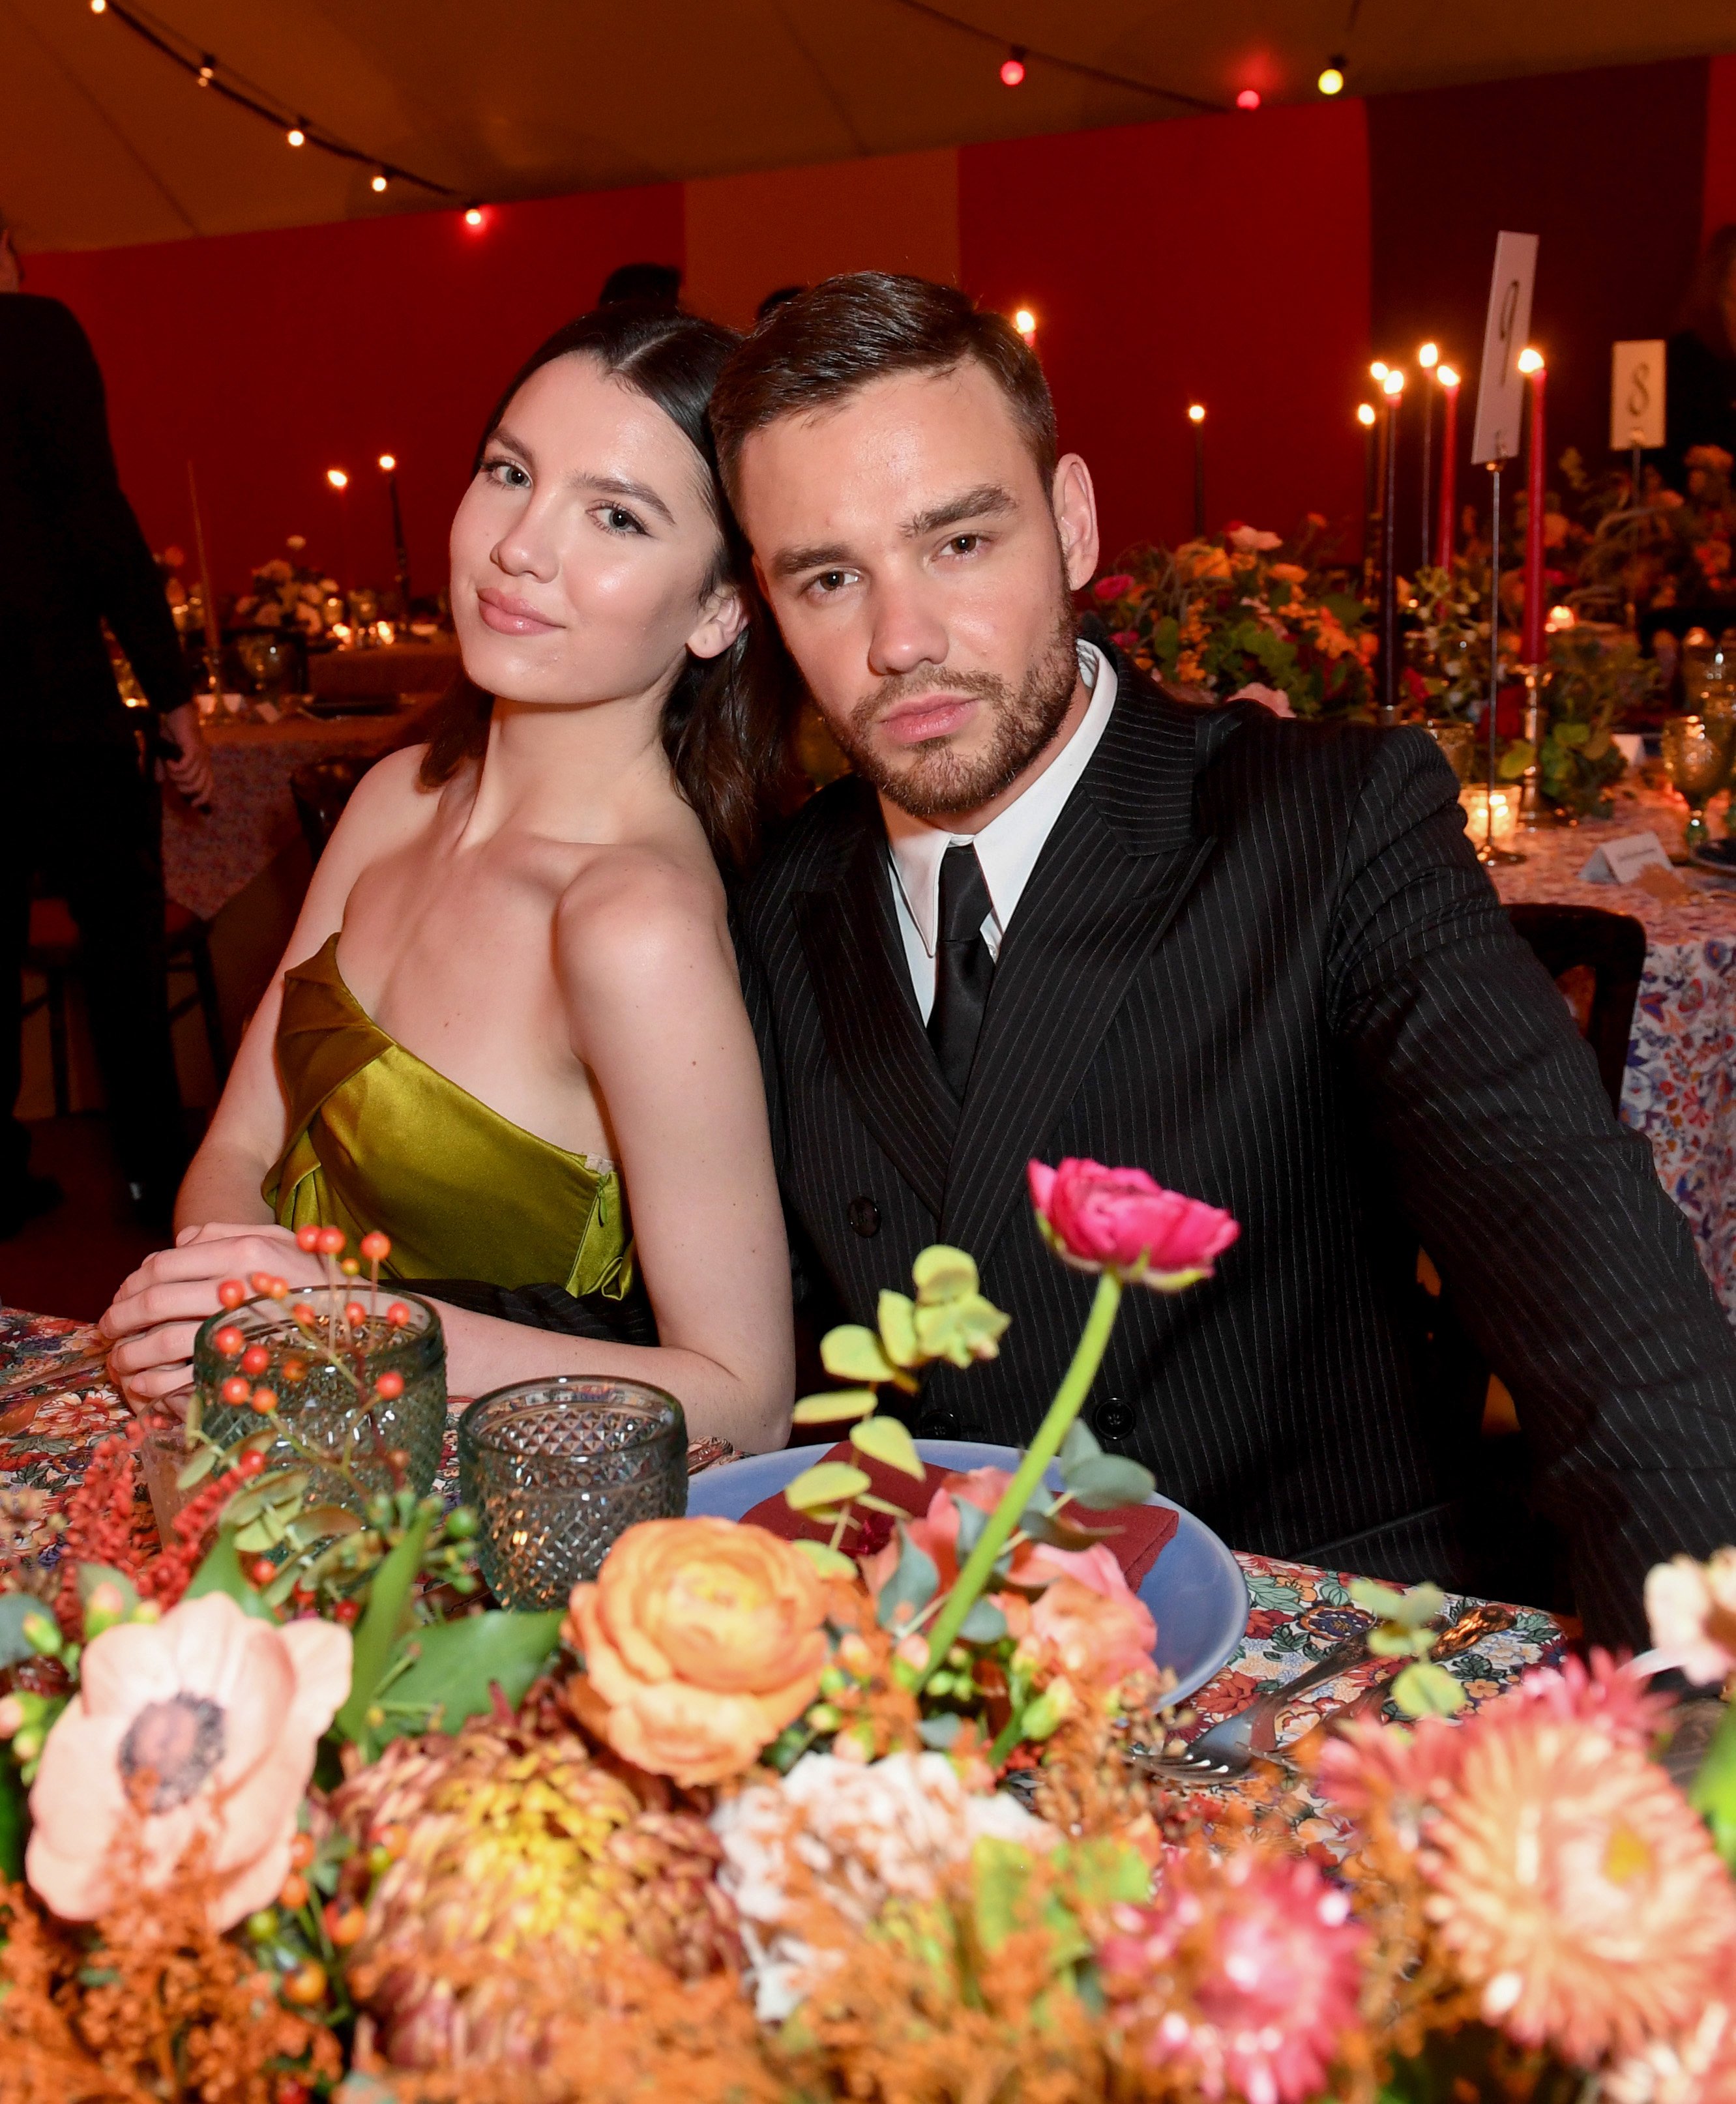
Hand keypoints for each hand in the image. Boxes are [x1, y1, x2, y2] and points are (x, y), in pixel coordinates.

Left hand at [101, 1222, 320, 1412]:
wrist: (368, 1322)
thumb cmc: (320, 1281)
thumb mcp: (280, 1239)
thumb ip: (227, 1232)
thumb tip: (181, 1241)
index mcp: (244, 1251)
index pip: (163, 1264)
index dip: (130, 1283)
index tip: (119, 1298)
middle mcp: (240, 1287)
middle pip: (154, 1301)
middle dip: (119, 1317)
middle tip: (107, 1329)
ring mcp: (243, 1330)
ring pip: (162, 1342)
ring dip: (129, 1353)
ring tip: (120, 1359)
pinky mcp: (247, 1368)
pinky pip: (183, 1377)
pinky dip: (154, 1384)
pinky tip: (145, 1385)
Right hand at [160, 701, 215, 808]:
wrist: (177, 713)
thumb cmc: (173, 733)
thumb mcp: (165, 754)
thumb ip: (164, 768)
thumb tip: (159, 782)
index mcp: (202, 765)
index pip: (208, 787)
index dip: (203, 798)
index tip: (192, 805)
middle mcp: (204, 762)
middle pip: (198, 787)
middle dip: (183, 787)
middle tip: (172, 777)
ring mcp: (200, 756)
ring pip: (190, 778)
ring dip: (176, 776)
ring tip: (169, 765)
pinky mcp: (193, 749)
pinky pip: (185, 768)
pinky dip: (174, 768)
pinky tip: (168, 760)